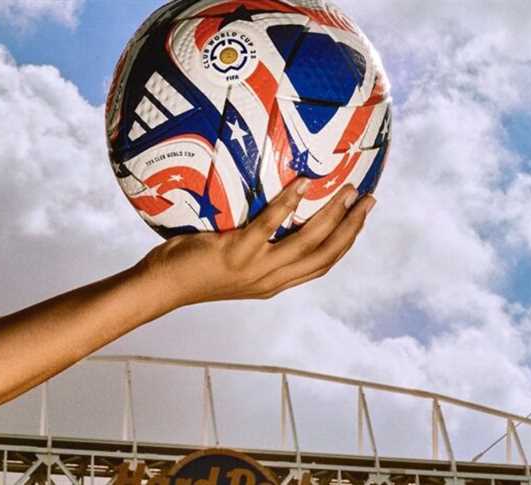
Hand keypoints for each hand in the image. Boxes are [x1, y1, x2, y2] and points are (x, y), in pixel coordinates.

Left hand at [140, 178, 375, 305]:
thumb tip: (270, 212)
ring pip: (307, 243)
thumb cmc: (193, 268)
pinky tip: (302, 185)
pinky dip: (288, 205)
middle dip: (351, 227)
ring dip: (333, 216)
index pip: (322, 264)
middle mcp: (271, 279)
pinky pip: (268, 226)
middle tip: (369, 199)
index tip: (361, 219)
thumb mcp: (234, 263)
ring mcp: (255, 269)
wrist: (161, 288)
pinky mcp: (236, 254)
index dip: (346, 241)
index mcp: (274, 282)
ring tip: (349, 190)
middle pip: (325, 254)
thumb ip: (256, 247)